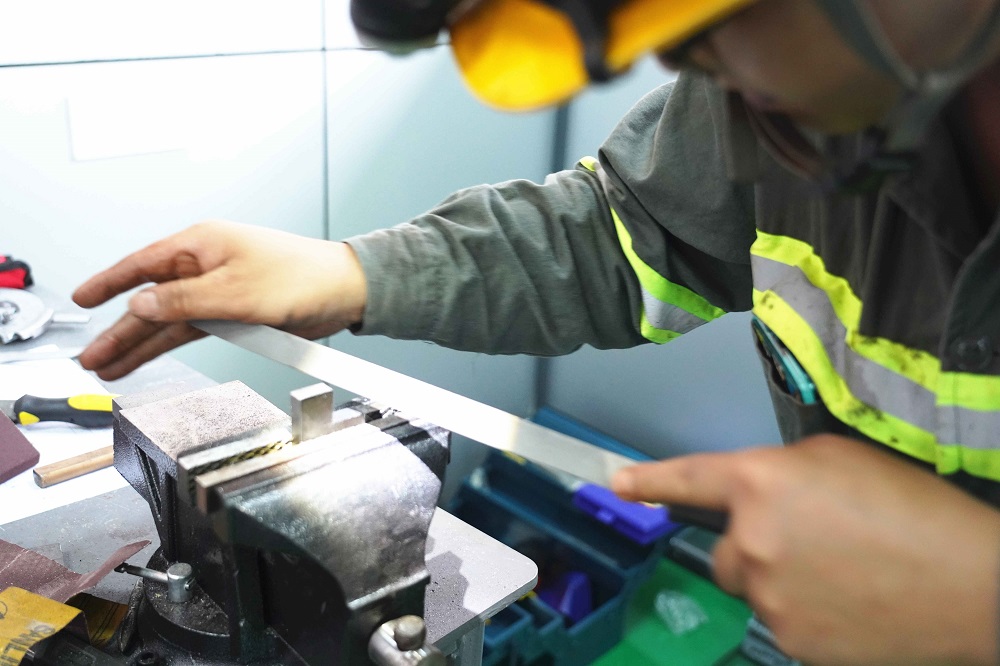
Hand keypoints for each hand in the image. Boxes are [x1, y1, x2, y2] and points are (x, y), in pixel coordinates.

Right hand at [73, 220, 366, 379]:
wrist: (343, 291)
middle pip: (149, 299)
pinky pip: (189, 330)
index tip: (82, 298)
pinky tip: (145, 359)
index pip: (141, 264)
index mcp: (201, 245)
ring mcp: (216, 291)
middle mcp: (203, 266)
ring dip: (138, 344)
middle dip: (118, 328)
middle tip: (90, 355)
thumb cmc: (301, 276)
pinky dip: (167, 346)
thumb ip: (185, 301)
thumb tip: (142, 304)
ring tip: (107, 367)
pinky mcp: (232, 313)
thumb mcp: (236, 291)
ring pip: (166, 320)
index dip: (109, 283)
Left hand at [612, 435, 999, 665]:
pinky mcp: (792, 643)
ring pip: (755, 591)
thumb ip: (780, 471)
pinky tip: (849, 605)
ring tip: (842, 576)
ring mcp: (768, 598)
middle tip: (809, 546)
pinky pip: (783, 624)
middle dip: (752, 548)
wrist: (971, 583)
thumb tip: (759, 492)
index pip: (689, 479)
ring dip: (781, 583)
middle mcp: (750, 540)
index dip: (649, 481)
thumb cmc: (911, 507)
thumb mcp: (838, 460)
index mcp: (760, 482)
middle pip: (724, 552)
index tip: (618, 483)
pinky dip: (806, 616)